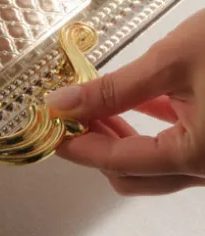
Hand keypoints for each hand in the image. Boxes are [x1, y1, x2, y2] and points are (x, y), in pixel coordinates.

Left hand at [47, 9, 204, 194]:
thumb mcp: (170, 62)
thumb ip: (112, 90)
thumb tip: (62, 104)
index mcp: (199, 157)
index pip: (119, 163)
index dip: (76, 147)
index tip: (45, 130)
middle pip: (136, 174)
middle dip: (95, 145)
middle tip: (64, 113)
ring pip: (154, 160)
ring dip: (117, 135)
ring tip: (84, 102)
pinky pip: (176, 142)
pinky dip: (145, 125)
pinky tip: (120, 101)